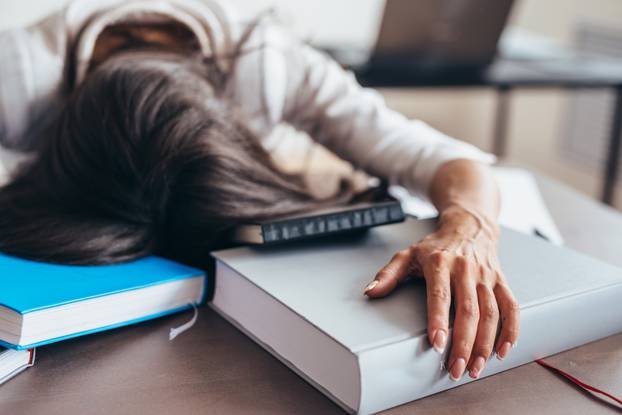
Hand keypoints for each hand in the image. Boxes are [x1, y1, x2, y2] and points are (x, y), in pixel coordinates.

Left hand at [364, 204, 519, 380]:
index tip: (437, 343)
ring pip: (490, 313)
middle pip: (468, 310)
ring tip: (475, 367)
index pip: (440, 295)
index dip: (438, 320)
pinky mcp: (501, 281)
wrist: (468, 227)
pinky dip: (510, 331)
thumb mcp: (407, 254)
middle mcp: (466, 269)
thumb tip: (371, 292)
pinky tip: (502, 351)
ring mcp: (486, 276)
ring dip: (485, 343)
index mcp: (440, 263)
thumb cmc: (435, 245)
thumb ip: (388, 274)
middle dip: (463, 343)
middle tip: (456, 369)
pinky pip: (510, 307)